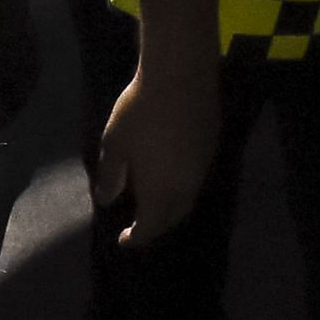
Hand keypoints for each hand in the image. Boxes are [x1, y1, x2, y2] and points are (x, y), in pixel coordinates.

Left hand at [92, 63, 219, 246]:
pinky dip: (181, 187)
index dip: (137, 237)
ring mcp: (203, 167)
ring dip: (170, 207)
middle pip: (173, 217)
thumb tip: (107, 199)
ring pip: (188, 199)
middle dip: (156, 226)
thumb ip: (112, 176)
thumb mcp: (115, 145)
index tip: (124, 241)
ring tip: (152, 203)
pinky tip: (168, 176)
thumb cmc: (139, 113)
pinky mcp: (211, 148)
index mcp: (160, 191)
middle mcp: (186, 186)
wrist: (180, 78)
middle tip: (140, 226)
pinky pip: (196, 179)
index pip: (150, 226)